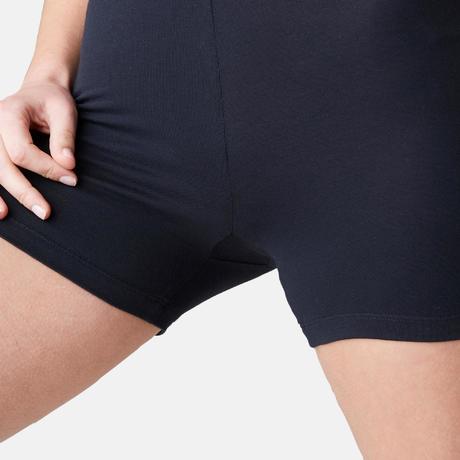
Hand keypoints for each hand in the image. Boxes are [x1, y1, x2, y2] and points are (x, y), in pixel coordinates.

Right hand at [0, 81, 77, 219]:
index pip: (22, 151)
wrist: (39, 92)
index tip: (71, 178)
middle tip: (46, 212)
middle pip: (2, 166)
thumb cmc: (52, 101)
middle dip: (24, 191)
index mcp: (9, 114)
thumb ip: (65, 137)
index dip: (47, 169)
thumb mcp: (64, 111)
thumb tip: (68, 166)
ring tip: (6, 216)